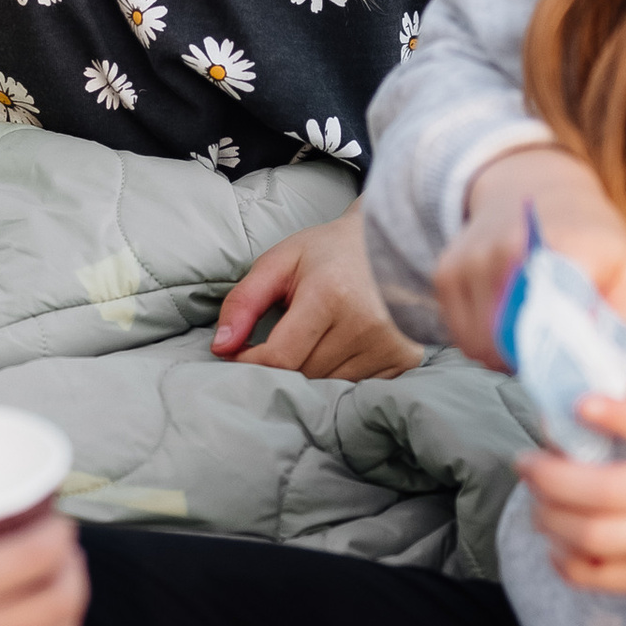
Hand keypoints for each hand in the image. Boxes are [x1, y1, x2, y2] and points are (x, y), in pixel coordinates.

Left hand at [212, 209, 422, 380]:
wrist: (394, 241)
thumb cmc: (331, 251)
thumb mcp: (280, 262)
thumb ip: (244, 302)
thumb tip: (221, 348)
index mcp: (330, 295)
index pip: (279, 357)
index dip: (251, 361)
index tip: (239, 351)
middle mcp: (365, 324)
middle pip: (303, 373)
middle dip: (282, 362)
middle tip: (283, 335)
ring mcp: (389, 345)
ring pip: (328, 384)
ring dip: (311, 368)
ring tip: (317, 334)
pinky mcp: (404, 358)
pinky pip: (356, 384)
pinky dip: (340, 371)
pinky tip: (343, 342)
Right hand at [433, 145, 625, 372]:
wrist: (536, 186)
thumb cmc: (589, 240)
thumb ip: (616, 324)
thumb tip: (601, 376)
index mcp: (564, 248)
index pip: (554, 320)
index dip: (558, 357)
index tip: (569, 371)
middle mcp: (509, 250)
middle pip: (509, 344)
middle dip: (530, 364)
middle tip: (551, 359)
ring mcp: (471, 261)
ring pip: (478, 346)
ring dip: (502, 357)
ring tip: (529, 340)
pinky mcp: (446, 273)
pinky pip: (459, 334)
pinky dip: (481, 343)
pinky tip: (505, 325)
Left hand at [519, 344, 625, 616]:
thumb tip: (608, 356)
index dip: (614, 415)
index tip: (581, 404)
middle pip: (606, 491)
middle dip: (550, 475)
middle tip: (527, 461)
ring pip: (591, 536)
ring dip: (547, 516)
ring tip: (538, 497)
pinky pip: (594, 575)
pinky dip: (562, 558)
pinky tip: (558, 537)